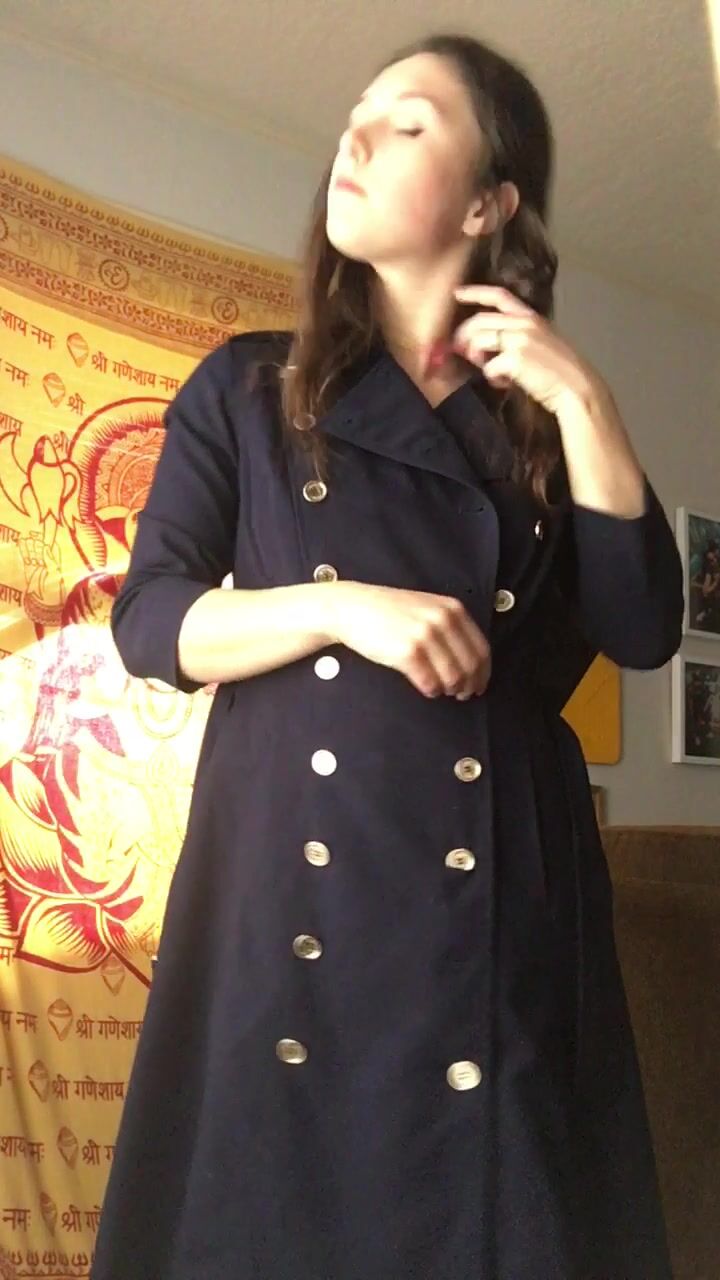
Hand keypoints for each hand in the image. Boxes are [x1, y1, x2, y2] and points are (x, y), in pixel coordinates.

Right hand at [325, 581, 490, 698]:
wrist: (352, 608)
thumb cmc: (388, 612)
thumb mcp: (426, 607)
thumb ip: (450, 626)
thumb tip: (470, 661)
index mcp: (452, 608)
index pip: (481, 649)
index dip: (483, 672)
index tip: (479, 684)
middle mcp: (442, 620)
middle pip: (470, 665)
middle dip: (469, 685)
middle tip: (462, 694)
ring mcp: (425, 636)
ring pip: (453, 677)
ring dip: (449, 689)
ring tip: (441, 690)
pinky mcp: (407, 653)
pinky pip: (430, 682)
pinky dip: (431, 690)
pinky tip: (426, 688)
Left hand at [449, 283, 602, 416]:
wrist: (577, 388)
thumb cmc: (561, 372)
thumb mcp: (543, 343)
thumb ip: (520, 337)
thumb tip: (489, 345)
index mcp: (531, 317)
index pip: (499, 296)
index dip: (475, 293)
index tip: (458, 294)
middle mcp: (524, 323)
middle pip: (479, 321)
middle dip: (463, 336)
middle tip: (461, 352)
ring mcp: (519, 340)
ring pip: (479, 341)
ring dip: (477, 358)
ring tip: (492, 372)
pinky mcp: (515, 359)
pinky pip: (488, 367)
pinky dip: (492, 378)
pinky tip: (504, 384)